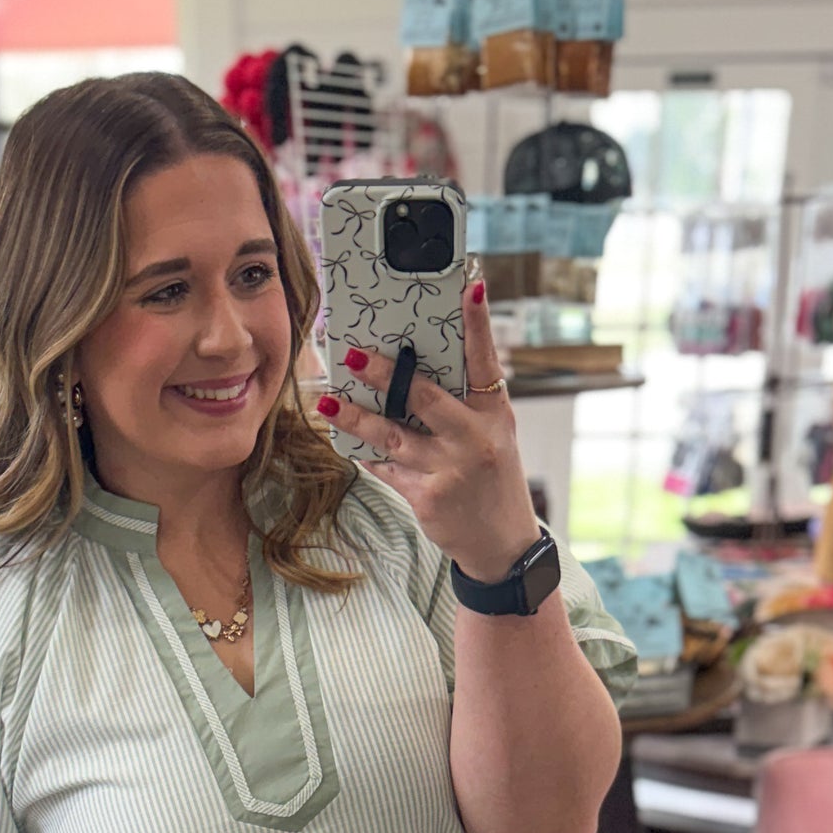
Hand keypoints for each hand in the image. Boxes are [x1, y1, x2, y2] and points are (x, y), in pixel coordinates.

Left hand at [316, 278, 541, 584]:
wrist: (502, 544)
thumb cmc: (493, 479)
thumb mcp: (494, 435)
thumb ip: (464, 403)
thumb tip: (417, 369)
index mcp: (494, 413)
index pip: (486, 360)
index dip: (478, 324)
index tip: (468, 289)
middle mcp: (475, 438)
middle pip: (424, 396)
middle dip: (387, 374)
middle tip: (355, 354)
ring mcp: (450, 469)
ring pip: (393, 436)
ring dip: (357, 417)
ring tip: (329, 400)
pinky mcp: (427, 497)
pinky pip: (387, 468)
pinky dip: (365, 453)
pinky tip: (344, 438)